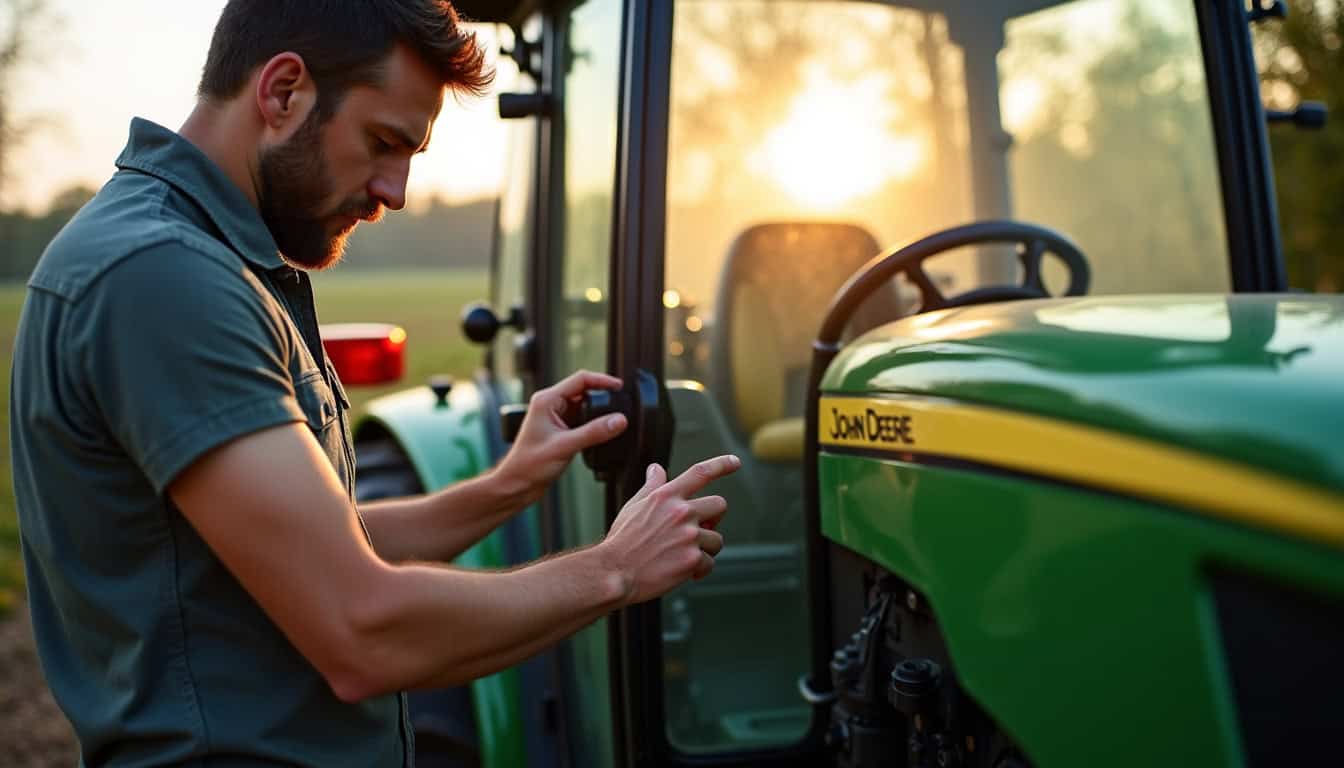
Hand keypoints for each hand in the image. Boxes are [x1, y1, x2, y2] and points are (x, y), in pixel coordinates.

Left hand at [494, 370, 628, 503]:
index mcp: (546, 400)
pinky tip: (602, 433)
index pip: (580, 380)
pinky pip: (582, 421)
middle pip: (583, 391)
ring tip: (613, 420)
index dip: (602, 380)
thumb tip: (619, 420)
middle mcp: (550, 405)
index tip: (619, 387)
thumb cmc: (529, 465)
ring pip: (584, 407)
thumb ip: (594, 432)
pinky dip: (593, 424)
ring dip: (598, 412)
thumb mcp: (565, 446)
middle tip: (620, 406)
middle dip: (602, 397)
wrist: (517, 485)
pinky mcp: (560, 431)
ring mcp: (555, 418)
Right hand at [599, 456, 740, 605]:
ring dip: (705, 549)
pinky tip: (683, 572)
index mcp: (666, 496)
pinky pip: (709, 563)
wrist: (614, 572)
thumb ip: (651, 486)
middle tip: (701, 530)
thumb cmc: (622, 541)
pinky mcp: (692, 559)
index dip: (721, 464)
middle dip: (714, 518)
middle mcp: (680, 512)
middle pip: (719, 505)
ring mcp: (688, 536)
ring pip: (717, 539)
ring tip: (684, 555)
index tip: (734, 462)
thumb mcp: (633, 506)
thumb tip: (656, 468)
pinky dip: (699, 570)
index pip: (699, 473)